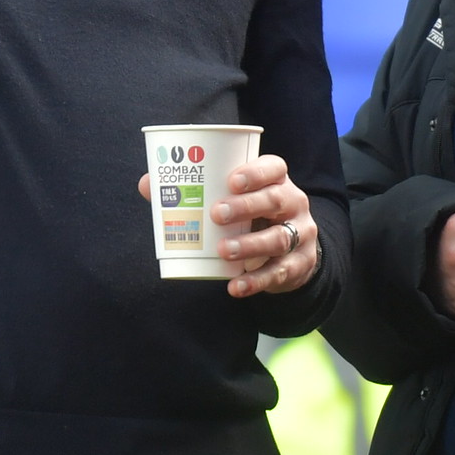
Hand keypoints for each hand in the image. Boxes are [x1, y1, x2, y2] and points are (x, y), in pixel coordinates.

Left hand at [211, 155, 322, 298]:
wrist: (295, 252)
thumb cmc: (257, 218)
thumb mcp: (244, 201)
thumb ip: (207, 195)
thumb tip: (154, 189)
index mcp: (279, 182)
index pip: (274, 168)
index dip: (256, 173)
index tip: (231, 181)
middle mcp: (294, 204)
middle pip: (275, 200)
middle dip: (246, 207)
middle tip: (217, 214)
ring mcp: (300, 235)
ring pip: (278, 238)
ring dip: (249, 245)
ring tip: (223, 250)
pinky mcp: (299, 264)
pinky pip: (277, 272)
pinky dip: (255, 281)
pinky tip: (235, 286)